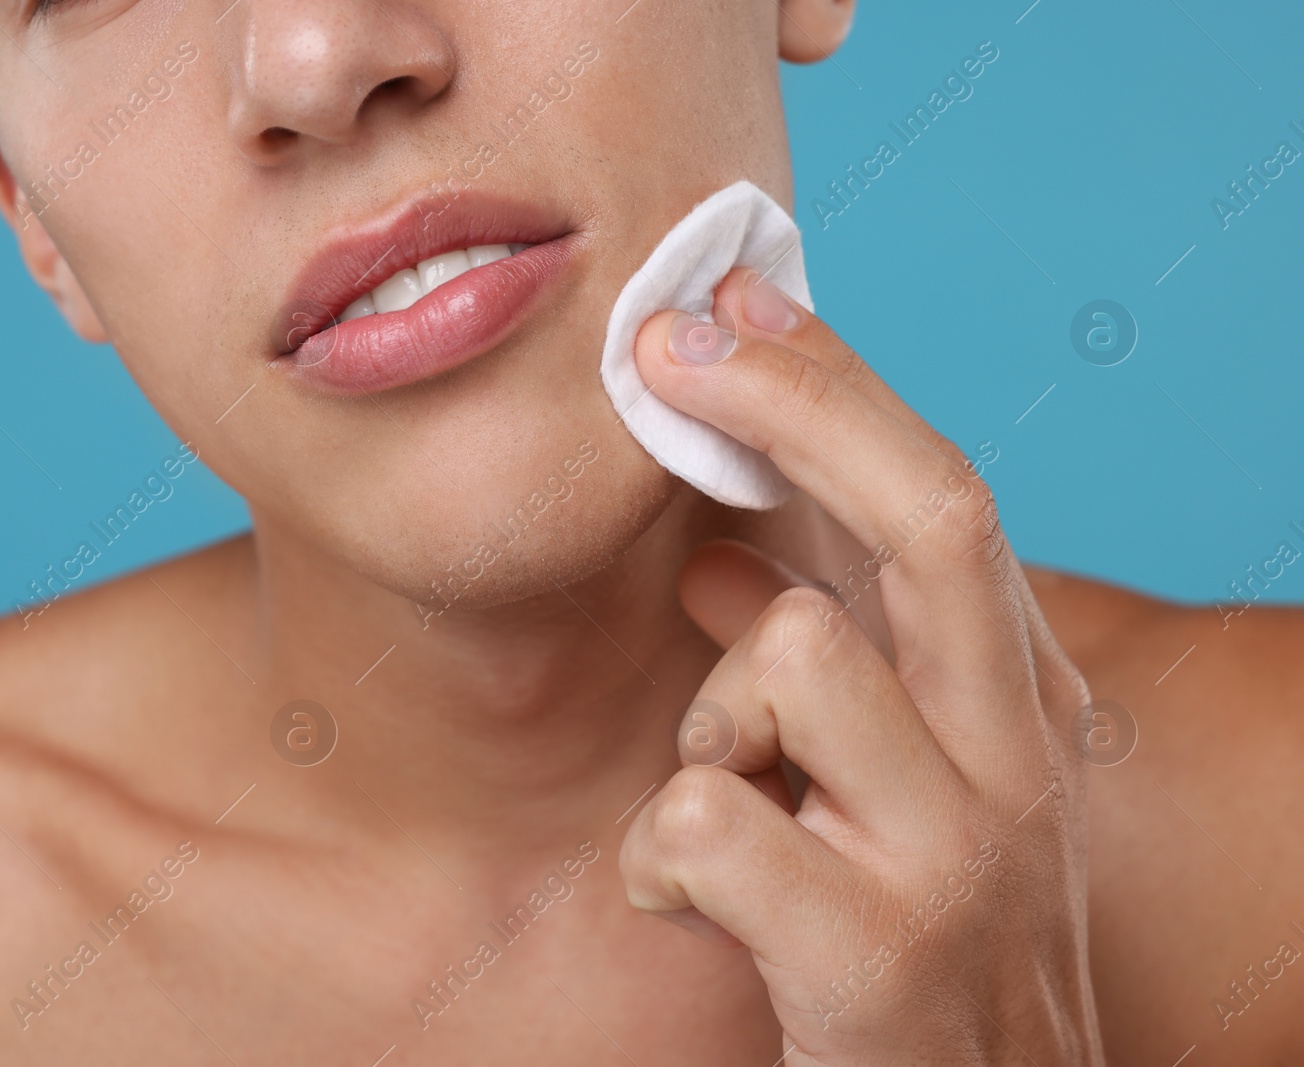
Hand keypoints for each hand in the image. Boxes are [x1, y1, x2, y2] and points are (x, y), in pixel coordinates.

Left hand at [617, 269, 1104, 1063]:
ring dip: (710, 709)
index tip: (728, 300)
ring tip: (716, 784)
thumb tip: (715, 542)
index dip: (832, 382)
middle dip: (795, 402)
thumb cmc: (915, 926)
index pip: (945, 492)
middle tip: (671, 350)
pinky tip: (679, 893)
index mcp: (1016, 700)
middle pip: (932, 515)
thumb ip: (827, 653)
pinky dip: (658, 849)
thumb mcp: (896, 773)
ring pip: (792, 653)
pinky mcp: (873, 959)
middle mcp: (1014, 759)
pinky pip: (707, 818)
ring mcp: (954, 857)